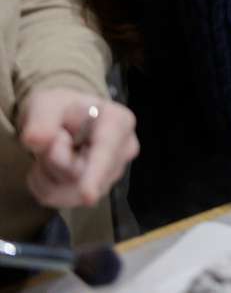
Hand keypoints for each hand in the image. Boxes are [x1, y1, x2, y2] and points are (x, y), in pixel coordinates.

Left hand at [19, 88, 138, 208]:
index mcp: (118, 122)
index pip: (106, 150)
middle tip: (52, 137)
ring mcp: (112, 174)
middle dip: (52, 160)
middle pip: (78, 174)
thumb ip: (42, 119)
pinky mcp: (97, 192)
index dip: (96, 173)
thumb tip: (35, 140)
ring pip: (68, 190)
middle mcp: (123, 150)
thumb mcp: (47, 104)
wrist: (66, 121)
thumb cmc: (62, 109)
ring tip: (52, 150)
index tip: (88, 196)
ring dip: (47, 174)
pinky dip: (45, 185)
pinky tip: (51, 167)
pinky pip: (59, 199)